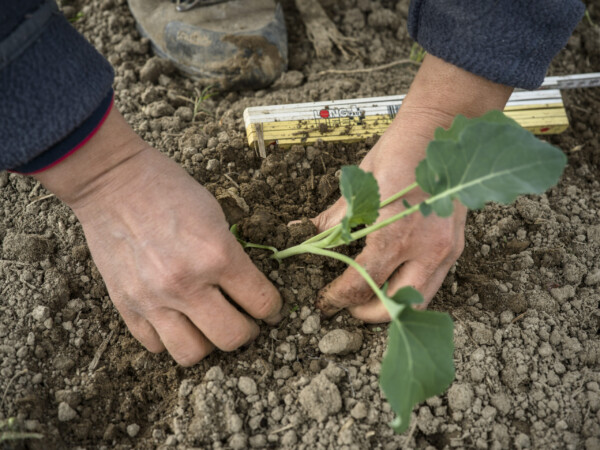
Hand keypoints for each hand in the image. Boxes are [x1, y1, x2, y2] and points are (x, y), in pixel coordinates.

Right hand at [35, 109, 281, 365]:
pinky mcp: (126, 306)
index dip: (274, 309)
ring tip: (209, 325)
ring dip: (208, 343)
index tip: (272, 310)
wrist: (113, 182)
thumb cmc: (170, 189)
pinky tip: (176, 319)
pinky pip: (155, 345)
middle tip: (245, 320)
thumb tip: (249, 289)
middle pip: (232, 338)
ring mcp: (153, 300)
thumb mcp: (216, 214)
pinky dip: (170, 337)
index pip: (261, 303)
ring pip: (192, 354)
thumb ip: (233, 256)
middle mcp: (186, 284)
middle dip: (247, 332)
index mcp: (217, 255)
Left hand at [313, 55, 512, 321]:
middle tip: (347, 305)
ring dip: (392, 307)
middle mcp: (425, 249)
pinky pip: (432, 283)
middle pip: (395, 307)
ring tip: (370, 296)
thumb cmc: (397, 152)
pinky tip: (393, 277)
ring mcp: (445, 250)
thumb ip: (334, 219)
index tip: (325, 301)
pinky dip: (410, 290)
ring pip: (419, 302)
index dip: (337, 298)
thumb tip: (304, 234)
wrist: (442, 129)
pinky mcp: (456, 247)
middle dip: (366, 314)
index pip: (360, 284)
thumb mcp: (359, 185)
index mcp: (394, 233)